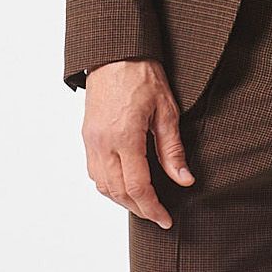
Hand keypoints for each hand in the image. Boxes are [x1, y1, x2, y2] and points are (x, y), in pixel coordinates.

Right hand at [81, 59, 194, 228]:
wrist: (116, 52)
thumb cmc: (142, 74)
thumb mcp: (166, 109)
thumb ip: (172, 149)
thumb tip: (184, 179)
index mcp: (125, 136)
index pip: (138, 186)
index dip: (152, 208)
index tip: (165, 219)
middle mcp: (103, 142)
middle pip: (118, 191)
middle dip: (139, 209)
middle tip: (157, 216)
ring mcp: (92, 140)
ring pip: (102, 185)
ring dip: (122, 200)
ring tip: (143, 204)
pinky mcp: (87, 135)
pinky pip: (94, 171)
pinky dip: (109, 185)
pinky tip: (123, 185)